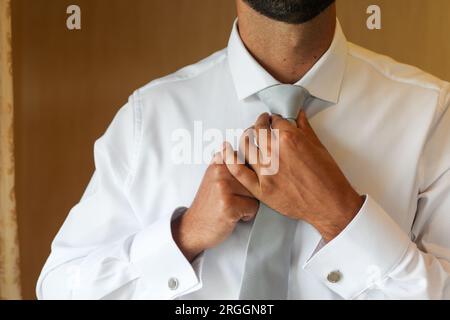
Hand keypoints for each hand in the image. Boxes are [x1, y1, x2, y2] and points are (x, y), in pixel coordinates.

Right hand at [172, 147, 258, 260]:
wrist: (193, 227)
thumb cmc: (209, 203)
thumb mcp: (214, 176)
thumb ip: (229, 162)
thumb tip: (251, 149)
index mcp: (219, 161)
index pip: (250, 160)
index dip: (249, 176)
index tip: (237, 185)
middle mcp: (220, 171)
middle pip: (256, 177)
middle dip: (251, 191)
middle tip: (234, 198)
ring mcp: (223, 187)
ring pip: (256, 192)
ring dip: (249, 203)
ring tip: (233, 206)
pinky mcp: (228, 204)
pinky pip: (253, 207)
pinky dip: (247, 215)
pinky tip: (232, 215)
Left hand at [224, 111, 363, 241]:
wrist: (330, 204)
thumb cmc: (328, 177)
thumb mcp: (318, 147)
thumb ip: (304, 128)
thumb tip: (297, 114)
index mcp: (290, 139)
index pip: (275, 121)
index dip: (274, 119)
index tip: (274, 121)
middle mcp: (275, 153)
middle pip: (258, 131)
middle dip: (259, 124)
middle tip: (261, 125)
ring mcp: (266, 172)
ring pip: (246, 147)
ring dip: (246, 138)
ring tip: (249, 137)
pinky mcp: (261, 189)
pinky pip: (239, 173)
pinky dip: (231, 160)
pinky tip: (227, 151)